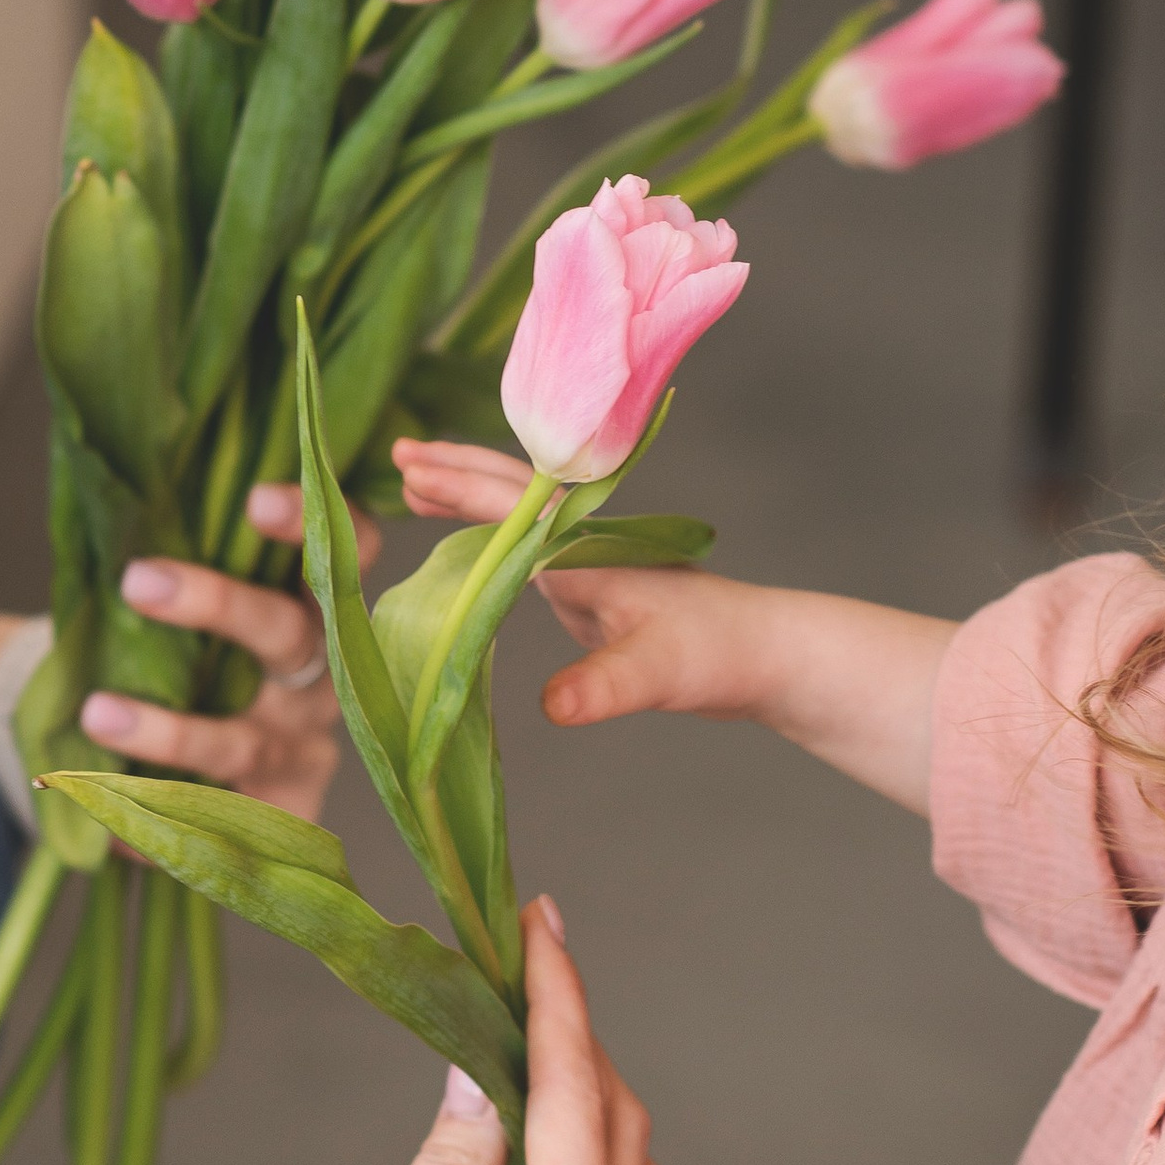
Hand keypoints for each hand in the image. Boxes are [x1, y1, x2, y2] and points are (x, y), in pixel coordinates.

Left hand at [80, 483, 378, 824]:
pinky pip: (221, 822)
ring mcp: (303, 752)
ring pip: (244, 741)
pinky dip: (160, 817)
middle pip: (291, 636)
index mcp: (317, 614)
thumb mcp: (211, 620)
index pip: (346, 554)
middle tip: (138, 580)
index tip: (256, 499)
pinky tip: (109, 824)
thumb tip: (115, 524)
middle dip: (218, 605)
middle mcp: (323, 681)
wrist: (229, 783)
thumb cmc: (205, 669)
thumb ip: (192, 578)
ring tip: (97, 712)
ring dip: (169, 729)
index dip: (313, 524)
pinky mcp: (281, 816)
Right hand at [240, 902, 661, 1164]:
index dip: (557, 997)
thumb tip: (483, 1077)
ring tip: (529, 1033)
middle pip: (622, 1127)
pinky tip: (540, 1135)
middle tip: (530, 961)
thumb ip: (448, 1159)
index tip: (542, 922)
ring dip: (588, 1101)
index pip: (576, 1094)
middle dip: (579, 1036)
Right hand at [396, 436, 784, 729]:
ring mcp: (588, 560)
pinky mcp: (593, 585)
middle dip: (454, 471)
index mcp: (587, 548)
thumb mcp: (657, 674)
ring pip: (516, 514)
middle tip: (399, 456)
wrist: (766, 654)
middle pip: (509, 493)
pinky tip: (472, 547)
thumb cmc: (718, 654)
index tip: (409, 467)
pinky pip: (525, 546)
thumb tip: (553, 707)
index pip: (510, 506)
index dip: (458, 487)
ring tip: (416, 489)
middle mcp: (583, 543)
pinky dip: (489, 533)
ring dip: (469, 496)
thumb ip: (603, 687)